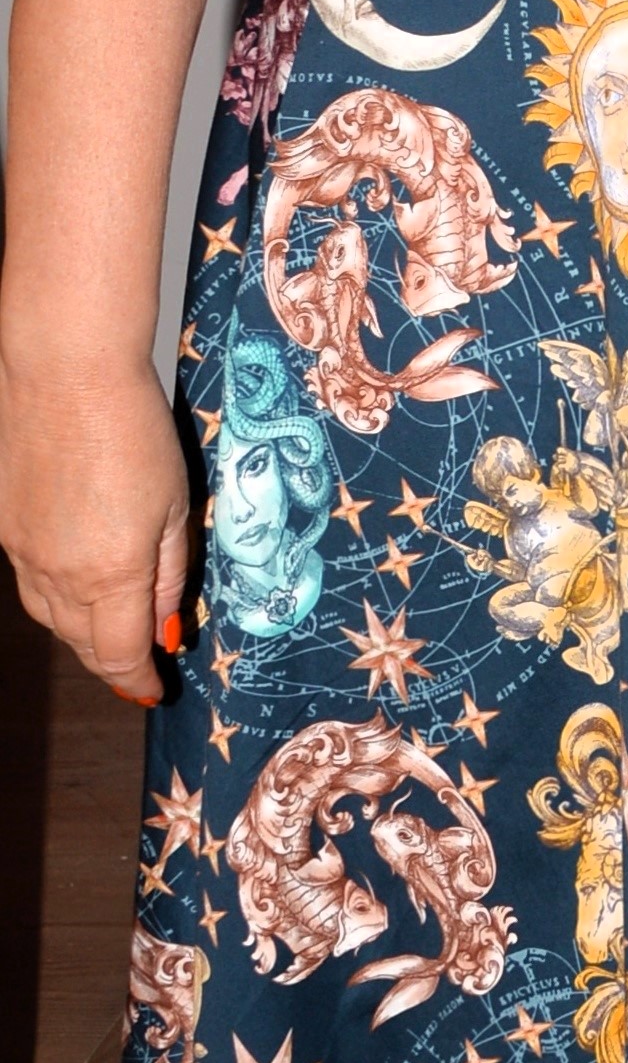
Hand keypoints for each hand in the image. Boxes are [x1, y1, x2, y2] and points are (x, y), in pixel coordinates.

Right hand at [0, 356, 191, 700]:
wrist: (65, 373)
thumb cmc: (134, 430)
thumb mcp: (174, 505)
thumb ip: (168, 572)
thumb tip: (165, 624)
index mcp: (111, 574)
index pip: (119, 654)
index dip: (137, 679)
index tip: (153, 689)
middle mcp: (57, 574)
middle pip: (81, 642)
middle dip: (111, 657)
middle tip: (138, 660)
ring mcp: (21, 551)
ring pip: (49, 615)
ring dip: (81, 630)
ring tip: (109, 625)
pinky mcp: (2, 526)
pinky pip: (28, 578)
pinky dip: (54, 592)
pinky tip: (76, 577)